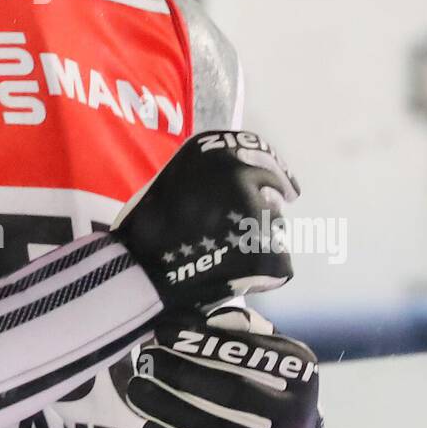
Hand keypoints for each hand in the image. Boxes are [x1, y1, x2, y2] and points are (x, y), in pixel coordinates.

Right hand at [111, 129, 300, 307]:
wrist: (140, 272)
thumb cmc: (150, 228)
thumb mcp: (178, 178)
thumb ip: (213, 174)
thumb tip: (252, 182)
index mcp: (214, 151)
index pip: (260, 151)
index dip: (276, 169)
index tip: (286, 186)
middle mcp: (239, 172)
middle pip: (274, 187)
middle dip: (270, 205)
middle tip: (257, 226)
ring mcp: (255, 211)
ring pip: (276, 226)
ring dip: (261, 238)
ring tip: (227, 255)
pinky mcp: (266, 249)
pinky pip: (279, 261)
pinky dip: (264, 272)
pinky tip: (237, 277)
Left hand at [124, 306, 320, 427]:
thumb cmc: (263, 380)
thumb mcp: (264, 346)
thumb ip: (233, 328)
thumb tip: (187, 316)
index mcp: (299, 374)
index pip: (248, 354)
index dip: (202, 342)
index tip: (163, 330)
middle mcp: (293, 417)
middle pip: (232, 393)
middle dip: (181, 373)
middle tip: (147, 359)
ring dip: (167, 408)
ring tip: (137, 388)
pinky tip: (149, 426)